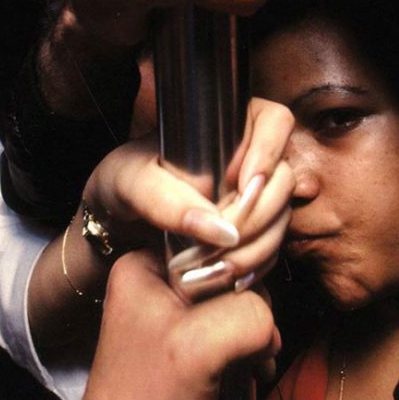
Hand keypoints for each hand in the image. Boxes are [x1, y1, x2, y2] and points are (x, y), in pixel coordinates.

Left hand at [81, 249, 279, 399]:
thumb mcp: (198, 345)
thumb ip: (246, 314)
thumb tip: (269, 317)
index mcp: (145, 265)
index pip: (213, 240)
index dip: (239, 270)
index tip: (244, 306)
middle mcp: (158, 282)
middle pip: (231, 272)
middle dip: (250, 310)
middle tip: (247, 345)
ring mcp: (175, 312)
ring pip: (239, 302)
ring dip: (254, 334)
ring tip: (248, 363)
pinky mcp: (191, 339)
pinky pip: (235, 327)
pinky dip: (250, 349)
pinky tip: (249, 369)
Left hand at [83, 97, 294, 287]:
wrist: (115, 222)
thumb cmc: (121, 184)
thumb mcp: (131, 183)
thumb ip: (168, 201)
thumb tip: (220, 230)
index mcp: (224, 124)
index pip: (274, 122)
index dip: (268, 153)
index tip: (243, 186)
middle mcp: (248, 155)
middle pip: (283, 178)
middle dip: (257, 215)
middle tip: (223, 240)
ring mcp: (254, 194)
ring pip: (282, 216)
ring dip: (257, 246)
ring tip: (218, 267)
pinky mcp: (253, 229)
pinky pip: (273, 246)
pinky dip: (255, 265)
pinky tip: (229, 277)